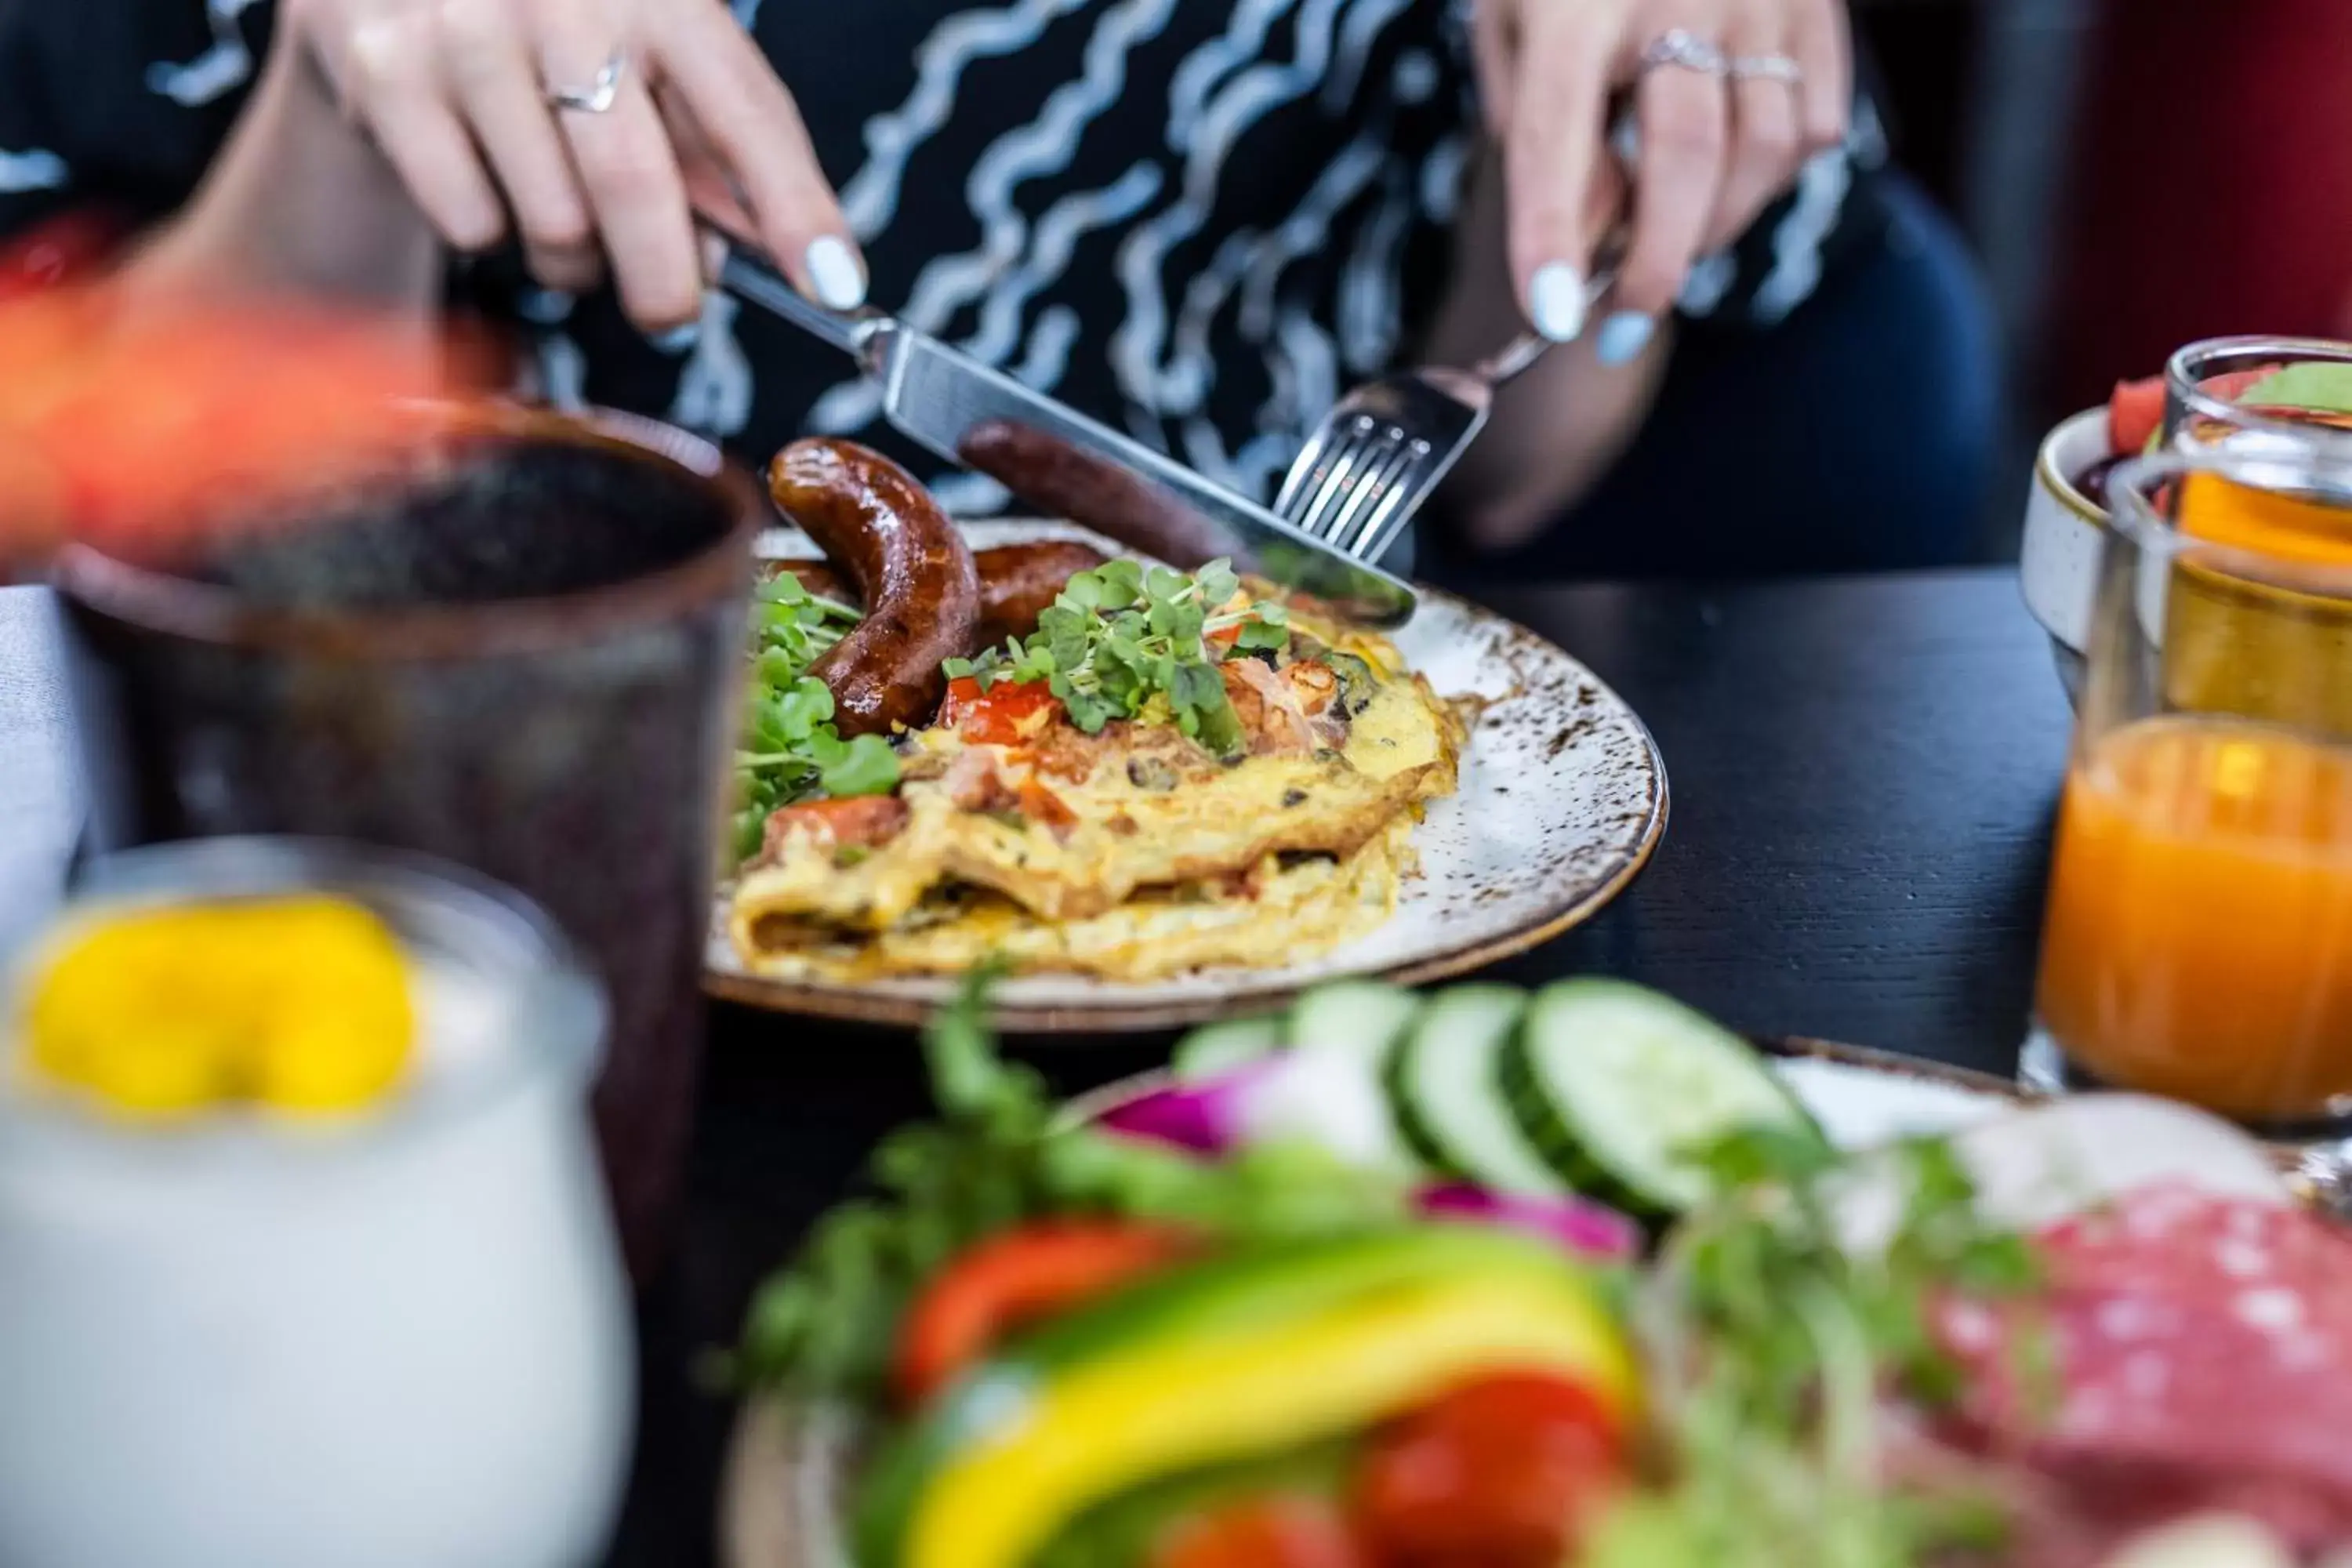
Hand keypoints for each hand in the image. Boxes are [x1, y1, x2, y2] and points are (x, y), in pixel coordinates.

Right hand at [274, 0, 862, 330]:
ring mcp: (468, 30)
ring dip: (574, 259)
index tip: (836, 286)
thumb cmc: (554, 20)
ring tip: (559, 207)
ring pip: (555, 224)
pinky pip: (472, 223)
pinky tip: (485, 174)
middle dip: (666, 283)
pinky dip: (492, 233)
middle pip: (637, 188)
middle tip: (669, 309)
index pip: (745, 111)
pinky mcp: (386, 71)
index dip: (796, 206)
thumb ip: (711, 145)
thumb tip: (771, 259)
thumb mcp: (649, 50)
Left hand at [1472, 0, 1849, 359]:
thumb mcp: (1514, 25)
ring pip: (1758, 153)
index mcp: (1574, 4)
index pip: (1554, 135)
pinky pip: (1811, 129)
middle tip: (1621, 327)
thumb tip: (1590, 235)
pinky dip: (1767, 178)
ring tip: (1670, 240)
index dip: (1551, 233)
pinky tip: (1725, 173)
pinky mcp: (1817, 9)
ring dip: (1712, 226)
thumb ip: (1535, 129)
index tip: (1553, 317)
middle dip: (1652, 264)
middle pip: (1682, 157)